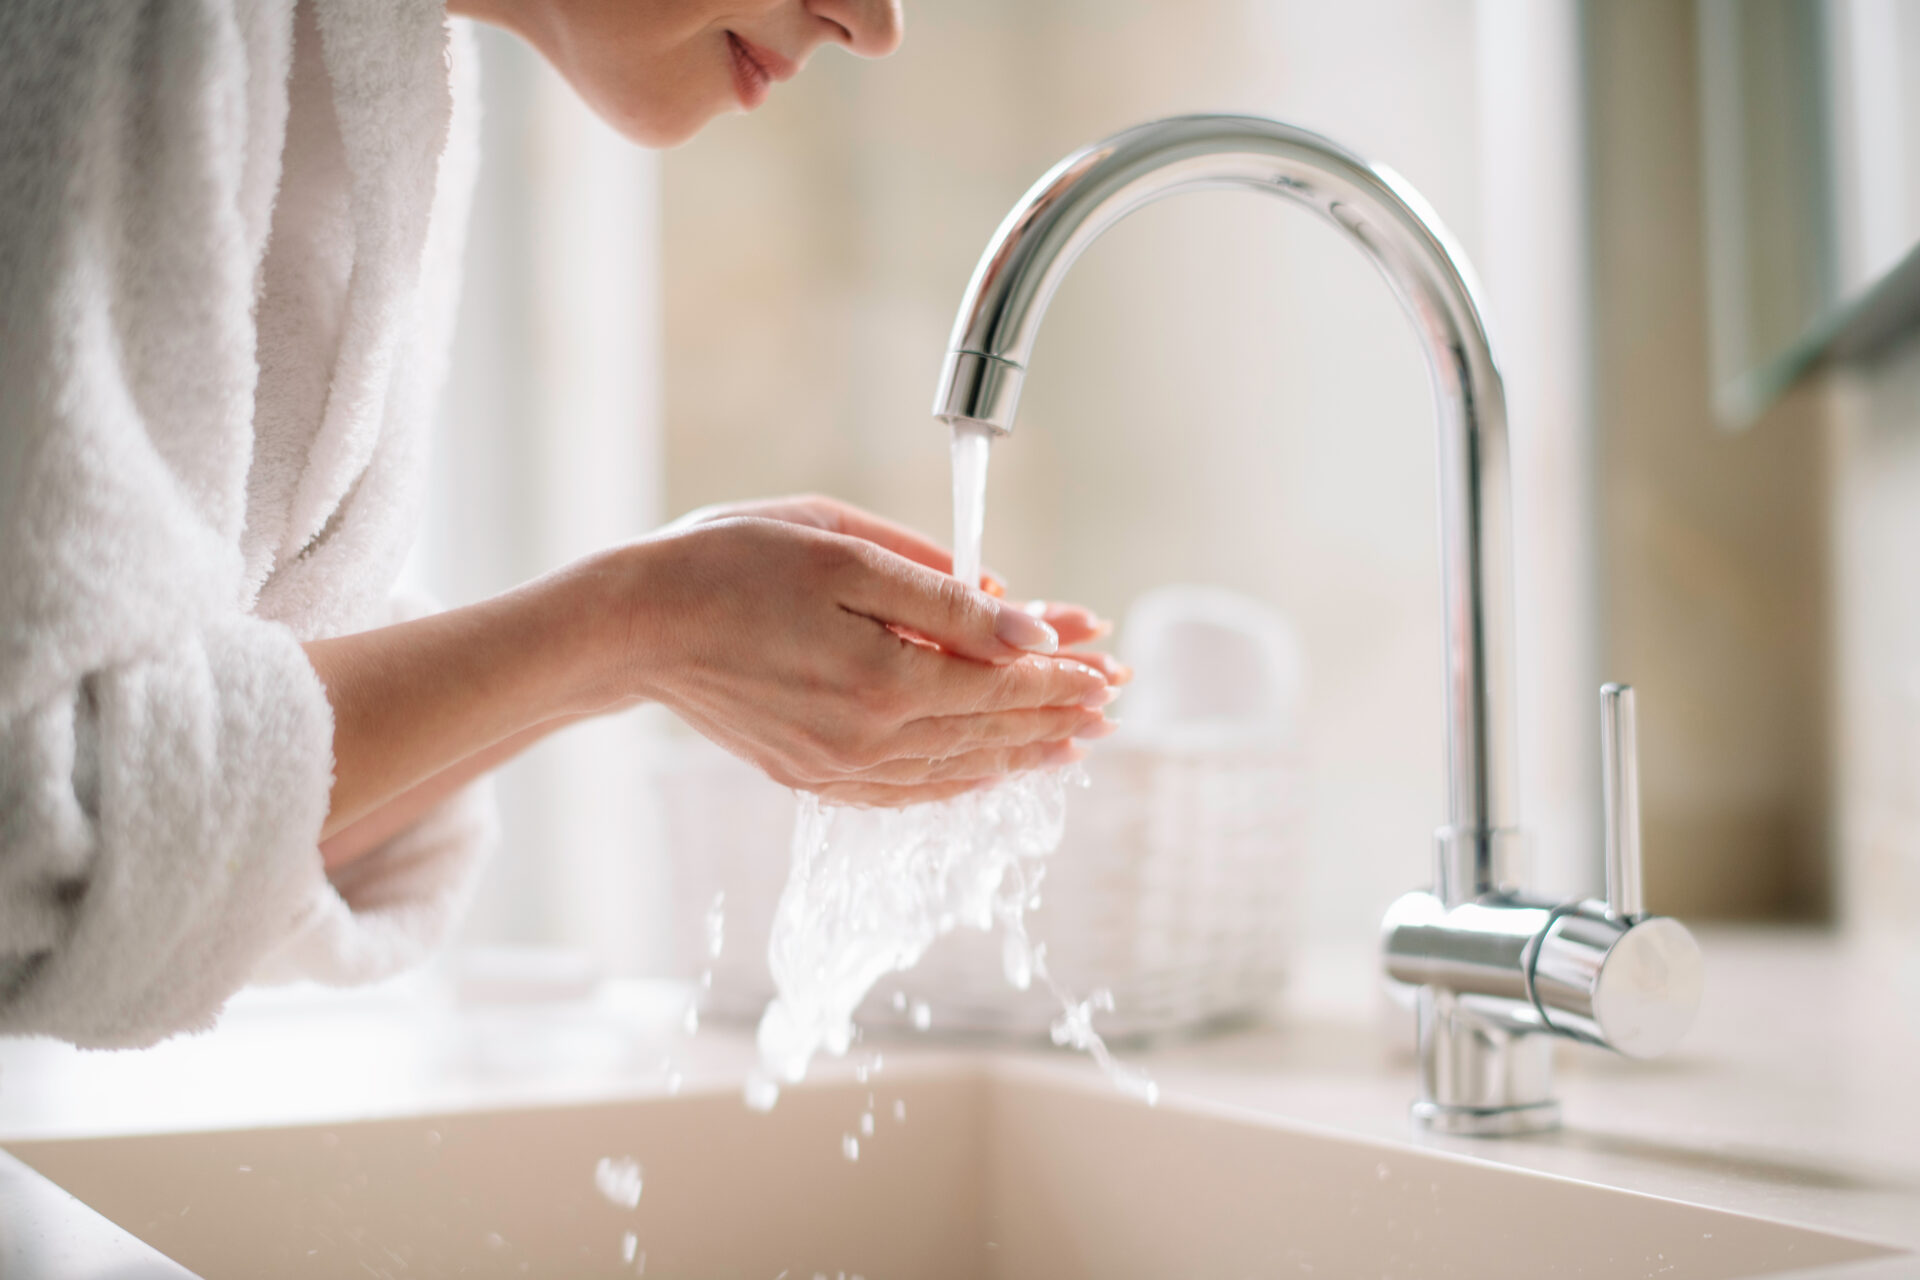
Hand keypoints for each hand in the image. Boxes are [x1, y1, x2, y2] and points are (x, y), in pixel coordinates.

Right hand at [612, 498, 1122, 805]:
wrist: (632, 625)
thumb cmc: (728, 563)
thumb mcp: (843, 550)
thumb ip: (942, 593)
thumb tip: (1025, 625)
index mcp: (885, 677)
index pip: (1004, 681)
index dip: (1063, 671)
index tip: (1109, 659)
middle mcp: (868, 738)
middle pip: (990, 730)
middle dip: (1058, 711)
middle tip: (1112, 699)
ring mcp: (837, 766)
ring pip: (956, 766)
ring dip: (1020, 752)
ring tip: (1071, 741)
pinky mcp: (809, 775)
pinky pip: (907, 789)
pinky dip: (958, 779)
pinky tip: (986, 770)